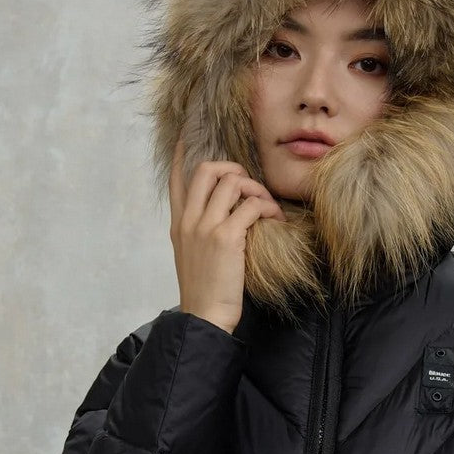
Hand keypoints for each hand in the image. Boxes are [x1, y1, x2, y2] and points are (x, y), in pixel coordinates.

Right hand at [169, 131, 285, 333]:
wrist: (203, 317)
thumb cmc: (204, 292)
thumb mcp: (193, 257)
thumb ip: (201, 233)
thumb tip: (223, 218)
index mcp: (178, 224)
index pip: (176, 180)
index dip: (183, 155)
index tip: (188, 137)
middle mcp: (188, 220)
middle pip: (206, 170)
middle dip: (232, 168)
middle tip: (250, 186)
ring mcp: (205, 227)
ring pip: (232, 183)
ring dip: (257, 190)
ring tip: (268, 208)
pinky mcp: (226, 238)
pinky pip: (251, 206)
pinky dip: (268, 208)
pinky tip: (276, 220)